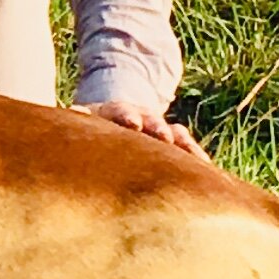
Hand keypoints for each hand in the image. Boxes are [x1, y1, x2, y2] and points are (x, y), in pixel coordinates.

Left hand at [82, 98, 203, 154]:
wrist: (110, 126)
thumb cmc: (87, 137)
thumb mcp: (81, 128)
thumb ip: (80, 120)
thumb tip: (72, 110)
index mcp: (110, 113)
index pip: (118, 111)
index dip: (126, 116)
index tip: (133, 125)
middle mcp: (137, 118)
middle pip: (149, 119)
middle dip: (157, 127)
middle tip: (165, 137)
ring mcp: (156, 130)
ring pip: (172, 132)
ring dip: (181, 143)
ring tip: (194, 158)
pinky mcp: (170, 143)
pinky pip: (186, 147)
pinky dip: (194, 155)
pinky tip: (207, 167)